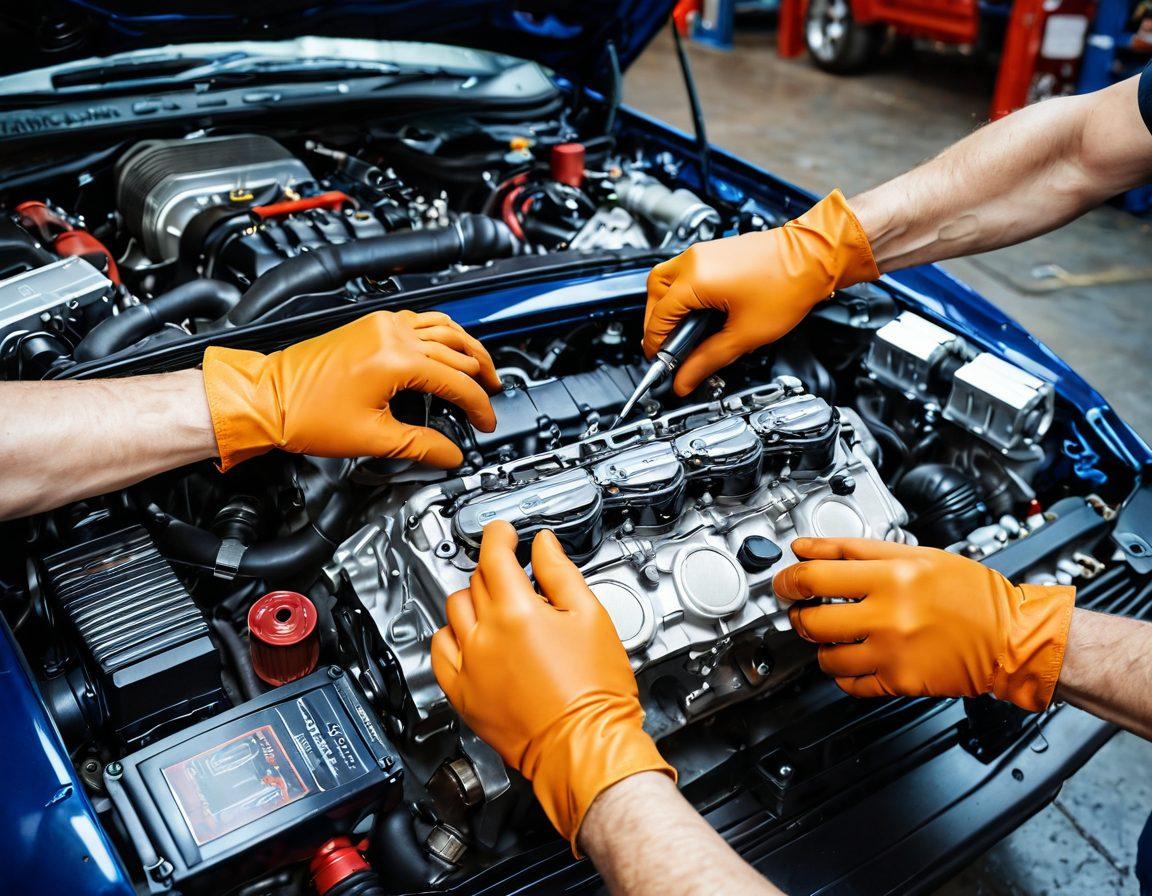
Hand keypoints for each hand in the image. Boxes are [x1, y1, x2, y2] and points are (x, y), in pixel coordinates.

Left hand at [202, 310, 498, 470]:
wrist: (265, 398)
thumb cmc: (304, 413)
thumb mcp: (372, 439)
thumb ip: (421, 446)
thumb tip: (450, 454)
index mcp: (397, 360)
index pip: (457, 381)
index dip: (478, 406)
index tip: (485, 423)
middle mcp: (392, 334)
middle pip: (458, 349)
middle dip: (481, 376)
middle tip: (492, 396)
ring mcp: (381, 325)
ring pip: (444, 327)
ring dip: (468, 347)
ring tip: (483, 368)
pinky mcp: (371, 325)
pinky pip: (421, 320)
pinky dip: (443, 333)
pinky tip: (448, 344)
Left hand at [431, 520, 674, 848]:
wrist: (585, 747)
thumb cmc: (595, 692)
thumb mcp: (591, 617)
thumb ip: (562, 574)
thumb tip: (545, 547)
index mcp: (517, 612)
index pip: (494, 556)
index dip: (498, 536)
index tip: (504, 533)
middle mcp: (486, 635)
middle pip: (476, 582)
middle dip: (495, 570)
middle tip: (515, 575)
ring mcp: (470, 666)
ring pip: (454, 612)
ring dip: (473, 600)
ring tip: (496, 606)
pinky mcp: (463, 694)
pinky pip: (440, 653)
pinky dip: (451, 637)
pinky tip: (469, 636)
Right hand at [643, 189, 877, 395]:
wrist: (815, 256)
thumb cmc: (788, 285)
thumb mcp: (744, 335)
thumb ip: (708, 360)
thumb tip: (685, 379)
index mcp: (695, 279)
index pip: (658, 318)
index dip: (656, 346)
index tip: (663, 365)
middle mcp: (694, 260)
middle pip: (655, 295)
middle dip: (656, 324)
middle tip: (668, 349)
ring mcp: (703, 253)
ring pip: (666, 281)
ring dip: (667, 307)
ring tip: (682, 332)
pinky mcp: (715, 252)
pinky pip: (685, 274)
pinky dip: (683, 295)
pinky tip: (699, 313)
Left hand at [773, 538, 1074, 711]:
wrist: (1013, 637)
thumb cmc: (972, 592)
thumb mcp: (917, 554)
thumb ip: (855, 549)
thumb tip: (807, 547)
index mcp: (893, 577)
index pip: (815, 577)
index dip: (788, 580)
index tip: (784, 582)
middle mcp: (889, 615)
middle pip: (813, 621)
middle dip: (799, 615)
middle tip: (804, 610)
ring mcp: (893, 652)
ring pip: (826, 657)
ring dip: (820, 647)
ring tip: (832, 636)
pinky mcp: (901, 681)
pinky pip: (850, 684)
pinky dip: (844, 673)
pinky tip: (854, 658)